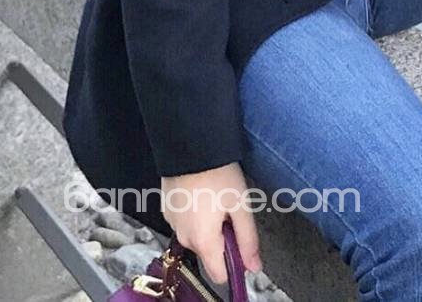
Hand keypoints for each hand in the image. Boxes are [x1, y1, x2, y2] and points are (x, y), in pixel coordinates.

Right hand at [161, 162, 261, 285]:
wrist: (190, 146)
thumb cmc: (218, 174)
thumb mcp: (241, 205)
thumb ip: (248, 240)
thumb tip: (254, 267)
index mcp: (203, 241)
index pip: (218, 275)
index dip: (234, 264)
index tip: (241, 241)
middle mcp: (184, 238)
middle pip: (209, 253)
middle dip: (222, 238)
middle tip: (230, 210)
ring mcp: (172, 224)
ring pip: (196, 237)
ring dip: (208, 226)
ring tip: (216, 197)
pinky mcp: (167, 210)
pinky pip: (185, 222)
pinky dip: (195, 214)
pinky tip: (202, 193)